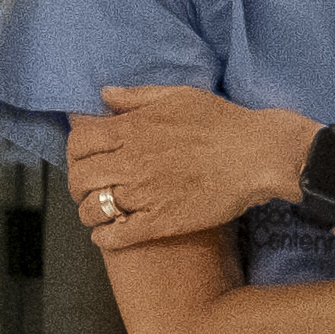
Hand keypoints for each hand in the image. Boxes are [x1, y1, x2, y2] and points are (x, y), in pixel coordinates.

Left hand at [65, 87, 305, 248]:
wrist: (258, 155)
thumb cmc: (222, 122)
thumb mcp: (177, 95)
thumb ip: (136, 97)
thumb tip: (103, 95)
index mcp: (132, 130)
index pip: (79, 143)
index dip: (75, 152)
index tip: (83, 158)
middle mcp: (132, 162)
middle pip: (80, 178)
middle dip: (78, 184)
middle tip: (88, 188)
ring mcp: (145, 194)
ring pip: (93, 209)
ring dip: (88, 212)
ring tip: (97, 212)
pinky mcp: (161, 222)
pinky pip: (117, 236)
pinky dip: (104, 238)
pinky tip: (106, 235)